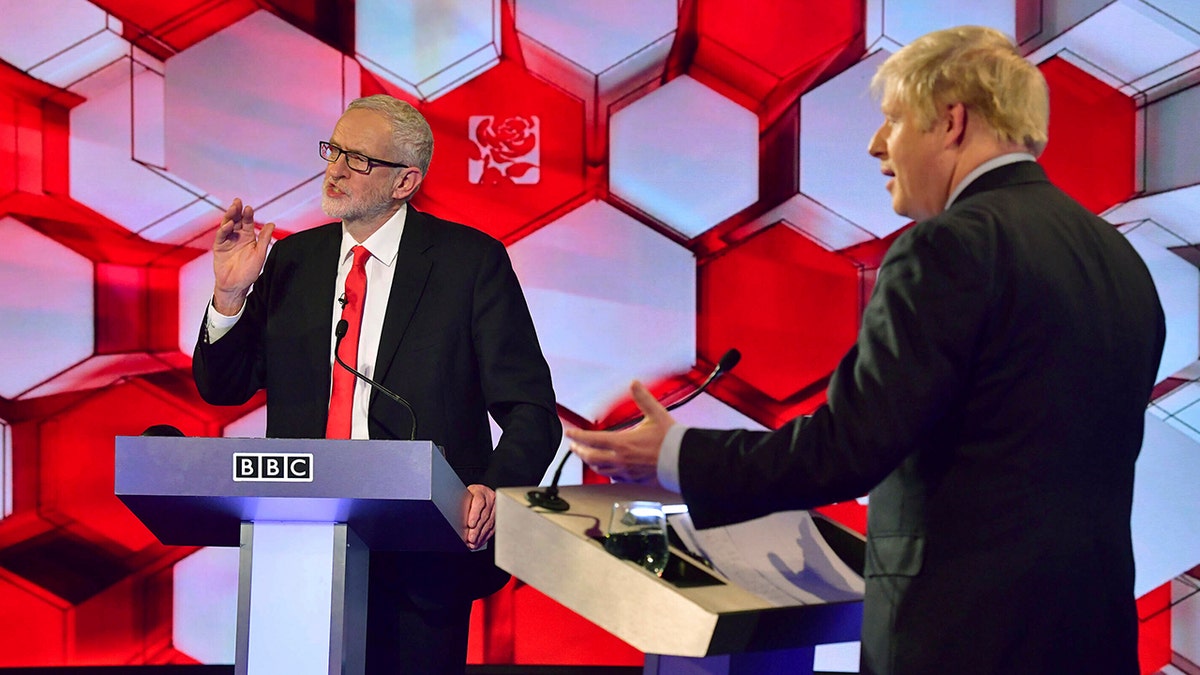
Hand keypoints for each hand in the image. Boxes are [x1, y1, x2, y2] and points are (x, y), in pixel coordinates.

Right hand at [212, 198, 274, 314]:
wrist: (235, 286)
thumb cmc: (249, 272)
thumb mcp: (259, 254)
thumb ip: (264, 239)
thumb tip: (272, 224)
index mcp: (248, 237)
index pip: (248, 222)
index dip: (248, 215)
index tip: (249, 208)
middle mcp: (237, 236)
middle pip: (237, 220)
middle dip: (237, 211)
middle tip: (237, 202)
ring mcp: (228, 241)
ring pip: (227, 225)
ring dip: (229, 216)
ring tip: (232, 209)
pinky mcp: (219, 247)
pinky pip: (221, 236)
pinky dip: (224, 230)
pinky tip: (228, 225)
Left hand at [463, 483, 495, 549]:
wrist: (479, 494)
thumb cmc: (469, 497)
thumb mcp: (464, 498)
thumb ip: (463, 507)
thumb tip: (457, 521)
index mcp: (480, 491)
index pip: (479, 502)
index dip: (475, 514)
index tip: (470, 525)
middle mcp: (490, 498)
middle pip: (485, 515)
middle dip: (477, 529)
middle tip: (471, 538)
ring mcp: (496, 507)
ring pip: (489, 523)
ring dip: (481, 535)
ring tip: (473, 543)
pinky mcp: (498, 516)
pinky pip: (492, 528)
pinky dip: (485, 536)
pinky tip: (479, 541)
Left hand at [566, 380, 674, 484]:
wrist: (684, 461)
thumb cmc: (671, 440)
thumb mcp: (656, 414)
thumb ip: (643, 398)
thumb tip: (634, 384)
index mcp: (622, 443)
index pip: (592, 439)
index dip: (578, 436)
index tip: (569, 433)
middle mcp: (621, 459)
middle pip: (591, 457)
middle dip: (579, 451)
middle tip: (574, 446)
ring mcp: (626, 472)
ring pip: (600, 469)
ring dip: (590, 462)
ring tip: (586, 456)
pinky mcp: (633, 480)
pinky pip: (614, 477)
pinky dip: (606, 471)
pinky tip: (607, 468)